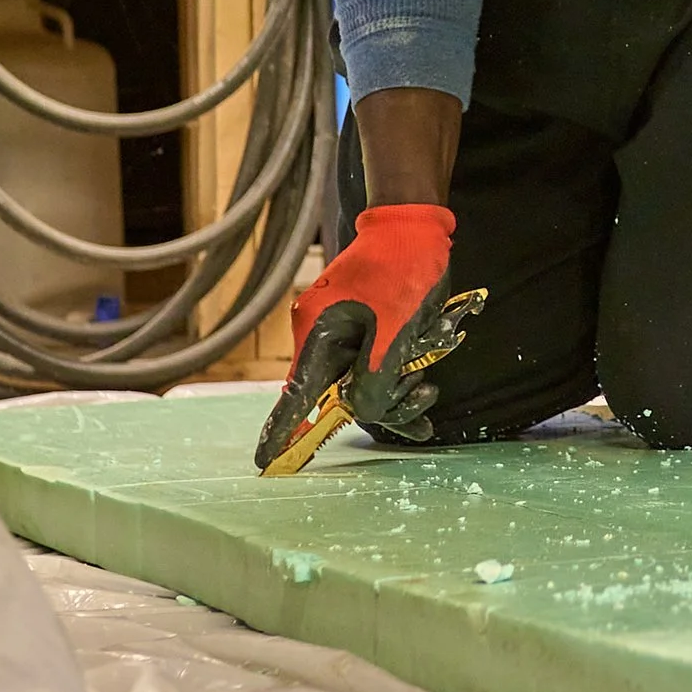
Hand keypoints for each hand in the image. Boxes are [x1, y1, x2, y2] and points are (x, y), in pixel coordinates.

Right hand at [252, 204, 481, 467]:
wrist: (414, 226)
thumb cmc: (401, 270)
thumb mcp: (394, 330)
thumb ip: (376, 378)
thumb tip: (363, 412)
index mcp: (317, 335)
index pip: (295, 395)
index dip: (280, 432)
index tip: (263, 464)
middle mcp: (325, 339)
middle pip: (342, 396)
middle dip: (382, 404)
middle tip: (421, 394)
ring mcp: (346, 336)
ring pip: (366, 386)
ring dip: (399, 391)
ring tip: (428, 384)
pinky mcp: (367, 332)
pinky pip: (378, 369)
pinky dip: (400, 380)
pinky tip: (424, 384)